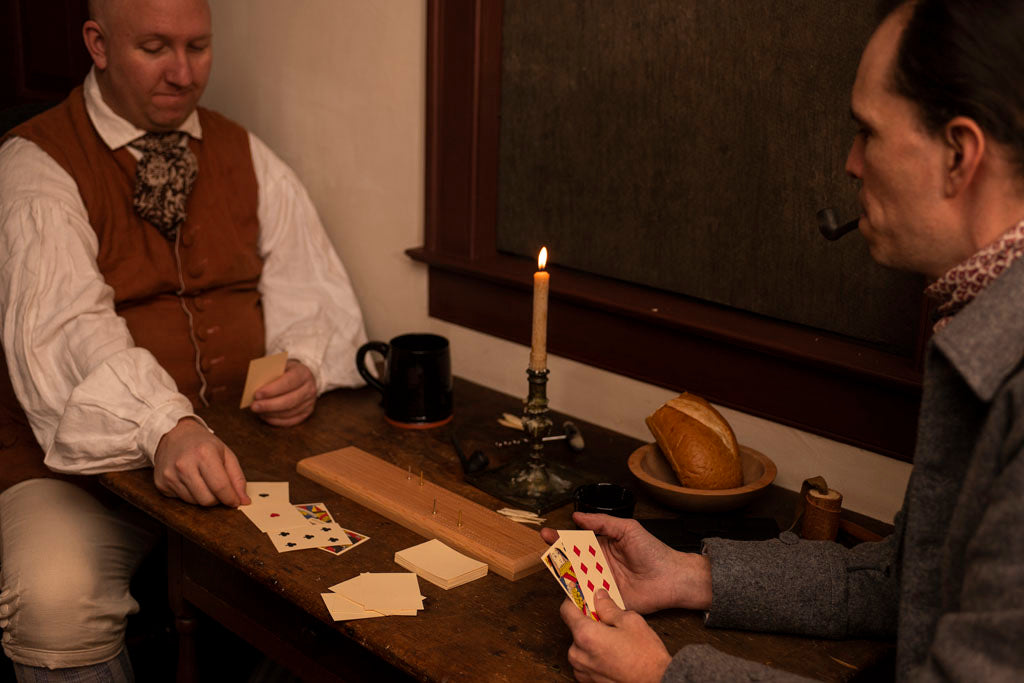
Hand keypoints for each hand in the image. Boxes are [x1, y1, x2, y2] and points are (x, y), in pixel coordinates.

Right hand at [153, 417, 249, 506]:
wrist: (174, 434)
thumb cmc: (203, 444)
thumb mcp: (226, 454)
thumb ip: (237, 478)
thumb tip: (244, 501)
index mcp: (204, 454)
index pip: (220, 487)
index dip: (231, 498)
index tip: (235, 502)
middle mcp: (184, 465)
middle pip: (207, 500)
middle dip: (218, 499)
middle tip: (219, 489)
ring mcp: (170, 475)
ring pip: (195, 502)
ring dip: (204, 497)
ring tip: (204, 481)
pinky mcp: (161, 484)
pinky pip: (182, 500)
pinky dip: (191, 495)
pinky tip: (191, 481)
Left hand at [250, 359, 316, 425]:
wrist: (303, 378)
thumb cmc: (287, 371)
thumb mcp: (281, 366)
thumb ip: (270, 373)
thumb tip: (255, 385)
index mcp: (303, 373)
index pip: (288, 382)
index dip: (272, 390)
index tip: (257, 394)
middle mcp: (309, 389)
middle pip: (289, 401)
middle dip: (269, 405)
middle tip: (254, 406)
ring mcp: (309, 403)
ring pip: (289, 412)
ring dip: (271, 413)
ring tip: (257, 411)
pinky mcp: (306, 413)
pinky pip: (290, 421)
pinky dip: (276, 420)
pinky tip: (265, 416)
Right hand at [541, 512, 711, 612]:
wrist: (670, 578)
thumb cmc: (652, 551)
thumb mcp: (627, 529)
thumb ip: (602, 522)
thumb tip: (578, 516)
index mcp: (601, 546)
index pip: (576, 541)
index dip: (560, 537)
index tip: (547, 533)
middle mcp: (597, 565)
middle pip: (571, 561)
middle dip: (557, 557)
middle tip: (548, 552)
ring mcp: (601, 584)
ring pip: (576, 581)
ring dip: (565, 577)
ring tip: (556, 569)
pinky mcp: (606, 601)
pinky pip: (588, 600)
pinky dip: (578, 598)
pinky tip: (568, 593)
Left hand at [561, 590, 670, 682]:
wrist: (658, 682)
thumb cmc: (646, 657)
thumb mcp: (630, 621)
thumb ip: (609, 607)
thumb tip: (599, 597)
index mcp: (586, 635)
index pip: (566, 610)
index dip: (575, 600)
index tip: (582, 597)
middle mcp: (578, 654)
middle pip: (575, 629)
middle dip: (589, 623)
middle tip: (607, 622)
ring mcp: (582, 670)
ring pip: (580, 646)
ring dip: (592, 641)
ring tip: (614, 642)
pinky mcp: (588, 681)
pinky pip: (585, 662)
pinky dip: (595, 656)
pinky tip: (613, 655)